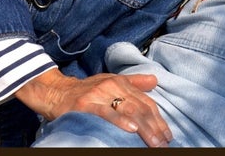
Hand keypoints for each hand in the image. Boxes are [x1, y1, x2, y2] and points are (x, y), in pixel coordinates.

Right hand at [15, 68, 171, 147]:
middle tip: (164, 143)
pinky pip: (106, 113)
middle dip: (154, 127)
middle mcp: (113, 86)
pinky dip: (120, 120)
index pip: (145, 102)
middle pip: (140, 107)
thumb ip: (133, 83)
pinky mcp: (86, 104)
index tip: (168, 135)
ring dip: (144, 128)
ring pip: (127, 110)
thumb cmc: (85, 91)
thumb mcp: (110, 81)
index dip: (159, 119)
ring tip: (154, 142)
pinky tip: (131, 129)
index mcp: (121, 83)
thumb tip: (154, 80)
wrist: (56, 92)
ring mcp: (100, 94)